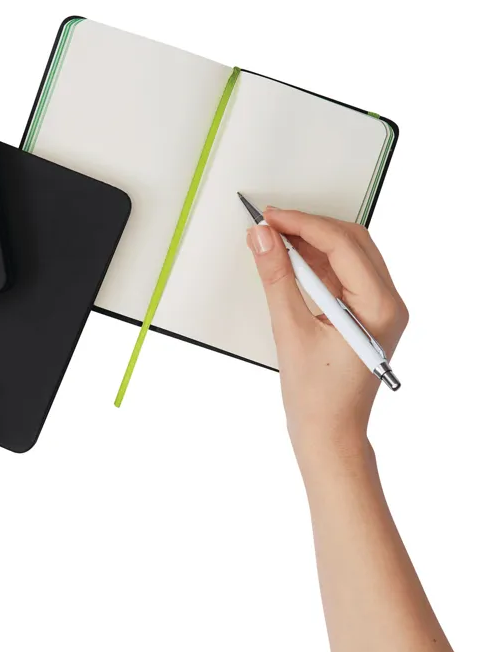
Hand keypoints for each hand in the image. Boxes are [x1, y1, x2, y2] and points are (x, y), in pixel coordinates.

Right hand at [246, 208, 408, 462]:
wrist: (329, 434)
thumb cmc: (316, 396)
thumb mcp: (290, 330)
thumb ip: (276, 278)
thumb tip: (263, 238)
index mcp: (379, 307)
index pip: (343, 245)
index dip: (304, 224)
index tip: (271, 218)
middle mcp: (387, 303)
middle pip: (352, 242)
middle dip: (310, 226)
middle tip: (271, 224)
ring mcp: (377, 308)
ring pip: (348, 254)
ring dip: (312, 241)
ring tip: (275, 238)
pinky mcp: (363, 313)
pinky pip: (342, 274)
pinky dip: (315, 261)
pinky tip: (289, 259)